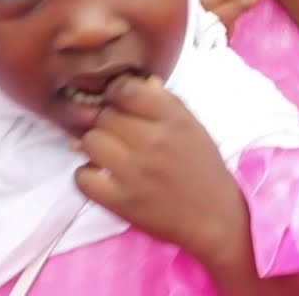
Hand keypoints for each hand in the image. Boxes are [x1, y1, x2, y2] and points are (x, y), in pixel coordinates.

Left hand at [76, 74, 248, 261]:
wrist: (214, 217)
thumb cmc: (203, 168)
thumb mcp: (193, 127)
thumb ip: (166, 102)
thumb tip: (140, 82)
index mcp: (174, 120)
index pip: (127, 90)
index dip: (116, 93)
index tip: (118, 102)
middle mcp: (154, 141)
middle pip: (105, 115)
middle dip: (106, 120)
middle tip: (116, 133)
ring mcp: (135, 172)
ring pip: (90, 141)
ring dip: (94, 145)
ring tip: (106, 153)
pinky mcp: (122, 201)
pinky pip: (83, 178)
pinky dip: (86, 175)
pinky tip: (100, 176)